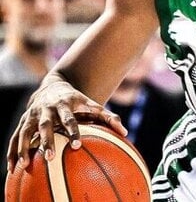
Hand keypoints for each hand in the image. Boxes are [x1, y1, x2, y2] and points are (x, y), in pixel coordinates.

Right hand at [7, 79, 125, 172]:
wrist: (53, 86)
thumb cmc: (77, 100)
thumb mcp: (92, 104)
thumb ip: (108, 117)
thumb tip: (126, 133)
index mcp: (66, 105)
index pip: (70, 119)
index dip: (73, 131)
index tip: (77, 144)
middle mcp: (47, 109)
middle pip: (46, 125)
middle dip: (47, 140)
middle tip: (51, 157)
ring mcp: (33, 115)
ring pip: (26, 131)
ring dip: (24, 147)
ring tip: (25, 164)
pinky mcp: (23, 121)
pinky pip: (15, 137)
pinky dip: (12, 151)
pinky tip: (12, 167)